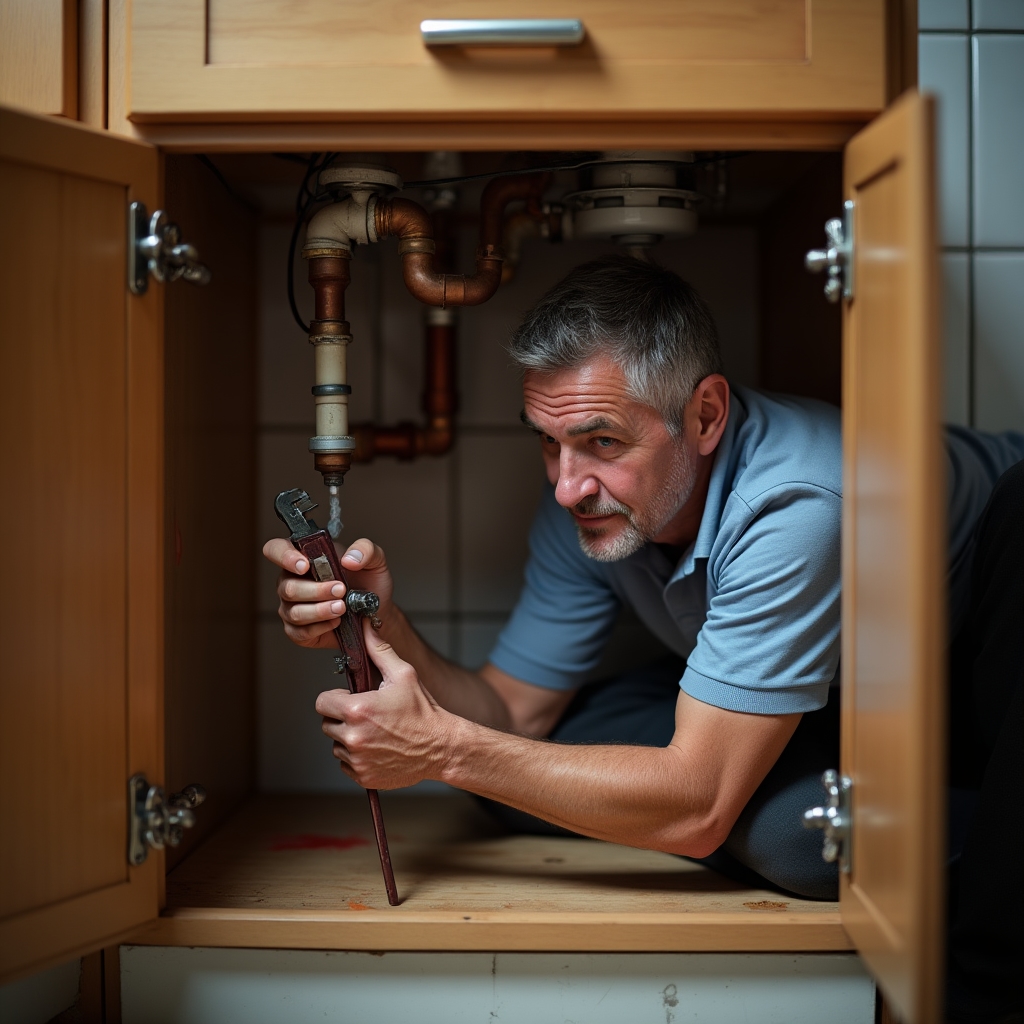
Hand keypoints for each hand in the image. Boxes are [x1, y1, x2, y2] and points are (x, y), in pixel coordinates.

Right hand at [262, 536, 395, 650]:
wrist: (377, 612)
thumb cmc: (369, 583)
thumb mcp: (375, 559)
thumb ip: (365, 550)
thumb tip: (349, 559)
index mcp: (304, 557)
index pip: (276, 549)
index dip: (284, 556)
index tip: (305, 566)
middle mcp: (292, 581)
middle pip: (287, 586)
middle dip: (316, 590)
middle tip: (340, 590)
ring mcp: (292, 607)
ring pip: (294, 611)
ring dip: (319, 610)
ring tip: (342, 607)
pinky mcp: (298, 630)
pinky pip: (300, 631)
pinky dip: (320, 627)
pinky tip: (335, 622)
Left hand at [316, 618, 457, 788]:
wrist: (441, 746)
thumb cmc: (422, 710)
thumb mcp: (403, 675)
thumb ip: (378, 650)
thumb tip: (365, 627)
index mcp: (357, 710)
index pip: (322, 702)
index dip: (335, 698)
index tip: (351, 698)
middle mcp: (352, 737)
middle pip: (327, 724)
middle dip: (342, 718)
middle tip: (367, 715)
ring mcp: (357, 760)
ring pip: (336, 745)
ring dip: (349, 738)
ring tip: (375, 732)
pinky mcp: (362, 776)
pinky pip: (346, 764)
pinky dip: (357, 757)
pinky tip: (378, 748)